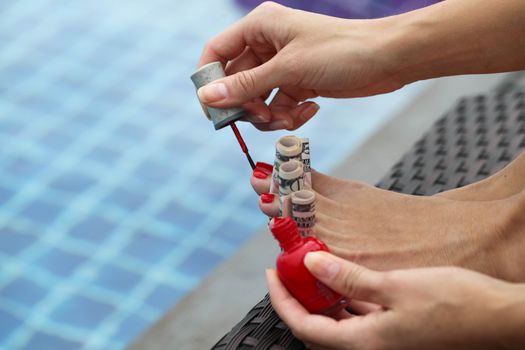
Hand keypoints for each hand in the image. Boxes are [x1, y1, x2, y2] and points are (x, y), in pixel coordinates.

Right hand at [198, 2, 400, 130]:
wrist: (387, 60)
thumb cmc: (340, 51)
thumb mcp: (289, 69)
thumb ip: (246, 86)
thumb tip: (207, 98)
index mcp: (260, 27)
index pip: (218, 52)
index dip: (210, 80)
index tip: (212, 110)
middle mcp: (268, 45)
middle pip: (236, 81)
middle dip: (247, 105)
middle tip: (261, 118)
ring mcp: (283, 65)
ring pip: (257, 99)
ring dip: (269, 115)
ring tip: (289, 118)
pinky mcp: (298, 83)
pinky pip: (279, 105)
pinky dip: (289, 114)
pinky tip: (309, 111)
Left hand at [267, 251, 524, 349]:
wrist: (504, 321)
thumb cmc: (457, 304)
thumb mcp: (396, 287)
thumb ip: (350, 279)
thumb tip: (310, 266)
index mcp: (365, 344)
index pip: (305, 326)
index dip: (282, 301)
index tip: (272, 273)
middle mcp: (371, 349)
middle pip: (318, 328)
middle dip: (299, 298)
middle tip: (290, 269)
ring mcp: (385, 343)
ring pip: (339, 323)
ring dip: (323, 298)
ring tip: (314, 268)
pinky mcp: (398, 333)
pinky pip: (360, 319)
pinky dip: (347, 300)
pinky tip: (347, 279)